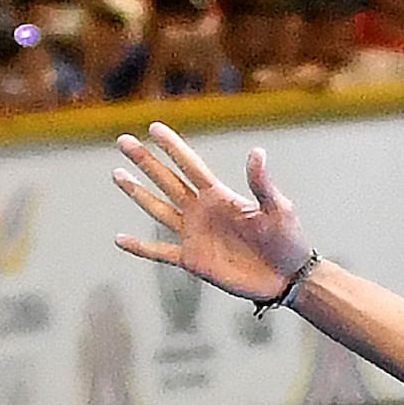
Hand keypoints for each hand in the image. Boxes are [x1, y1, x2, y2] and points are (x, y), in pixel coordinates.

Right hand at [110, 120, 314, 304]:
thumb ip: (261, 183)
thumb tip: (256, 151)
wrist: (286, 276)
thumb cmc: (286, 239)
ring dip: (138, 193)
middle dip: (145, 161)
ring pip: (158, 209)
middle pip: (166, 180)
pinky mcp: (193, 261)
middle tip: (123, 141)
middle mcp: (201, 211)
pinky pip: (160, 252)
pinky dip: (140, 248)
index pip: (189, 165)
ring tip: (117, 174)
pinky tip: (119, 239)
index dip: (172, 147)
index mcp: (219, 196)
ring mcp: (194, 235)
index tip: (154, 128)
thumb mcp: (277, 207)